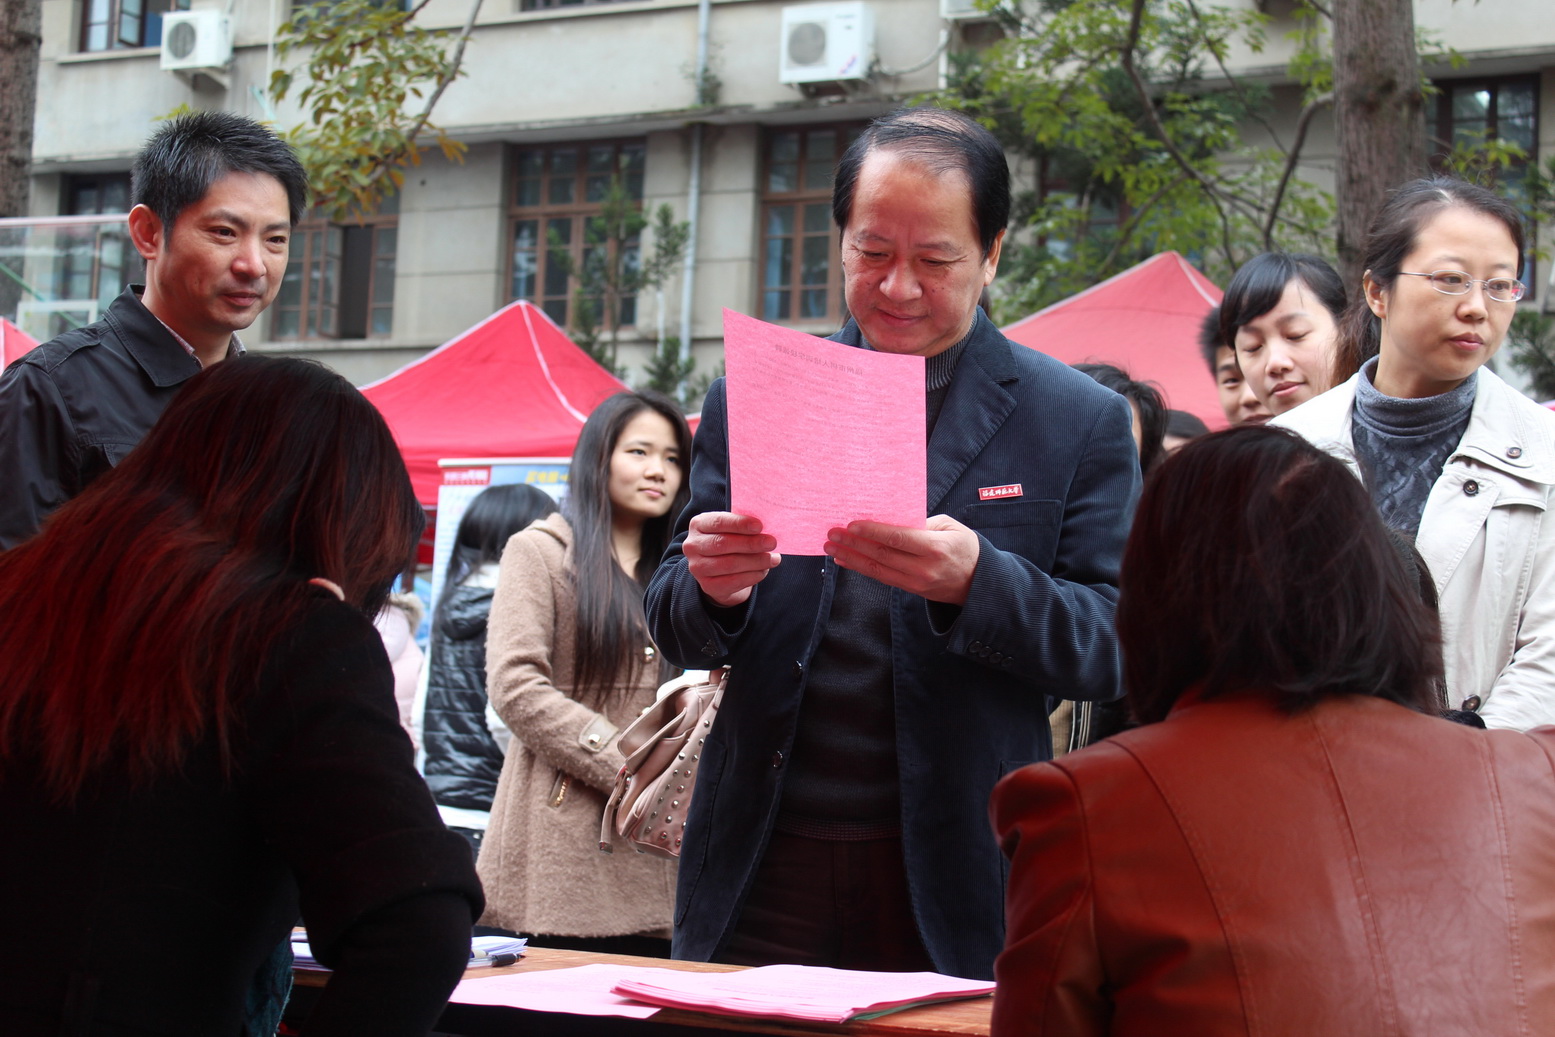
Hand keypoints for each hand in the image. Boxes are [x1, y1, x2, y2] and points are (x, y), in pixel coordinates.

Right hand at [684, 512, 781, 607]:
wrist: (720, 571)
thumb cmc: (730, 542)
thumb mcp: (732, 529)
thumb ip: (744, 526)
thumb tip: (767, 528)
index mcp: (699, 524)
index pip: (718, 522)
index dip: (739, 524)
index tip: (760, 526)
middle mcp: (693, 545)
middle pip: (723, 543)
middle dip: (750, 543)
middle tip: (772, 543)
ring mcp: (697, 567)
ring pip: (729, 564)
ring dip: (755, 561)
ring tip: (773, 559)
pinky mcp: (707, 586)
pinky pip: (733, 582)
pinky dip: (752, 576)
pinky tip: (764, 571)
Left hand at [823, 515, 979, 604]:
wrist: (979, 582)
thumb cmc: (964, 547)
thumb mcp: (950, 527)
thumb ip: (922, 523)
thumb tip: (891, 520)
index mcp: (935, 548)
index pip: (897, 538)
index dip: (872, 532)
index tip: (851, 525)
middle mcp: (923, 568)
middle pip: (882, 554)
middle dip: (854, 543)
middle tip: (832, 533)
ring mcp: (916, 582)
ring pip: (877, 569)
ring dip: (851, 557)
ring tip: (831, 548)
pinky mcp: (911, 590)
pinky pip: (881, 578)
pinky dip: (861, 568)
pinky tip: (845, 560)